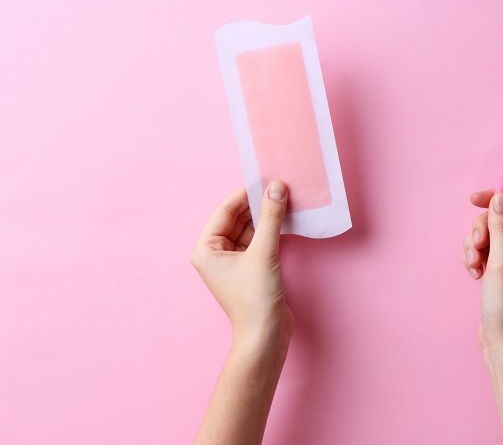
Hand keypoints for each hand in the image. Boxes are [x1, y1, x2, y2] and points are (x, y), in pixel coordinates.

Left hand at [190, 181, 292, 348]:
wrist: (266, 335)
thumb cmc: (255, 298)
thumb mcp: (263, 252)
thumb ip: (271, 218)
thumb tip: (277, 188)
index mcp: (206, 249)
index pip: (225, 211)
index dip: (245, 194)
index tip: (264, 179)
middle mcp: (215, 254)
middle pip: (237, 218)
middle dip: (257, 204)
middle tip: (278, 187)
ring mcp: (233, 262)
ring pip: (249, 229)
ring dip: (266, 217)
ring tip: (284, 199)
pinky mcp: (250, 269)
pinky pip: (258, 241)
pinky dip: (270, 231)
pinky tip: (284, 219)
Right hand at [463, 190, 502, 353]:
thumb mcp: (500, 264)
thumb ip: (501, 227)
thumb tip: (500, 197)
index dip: (497, 199)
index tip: (473, 199)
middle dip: (483, 229)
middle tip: (476, 247)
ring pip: (493, 233)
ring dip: (477, 245)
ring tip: (474, 266)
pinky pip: (489, 248)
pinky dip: (477, 256)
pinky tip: (475, 273)